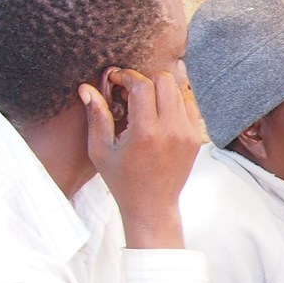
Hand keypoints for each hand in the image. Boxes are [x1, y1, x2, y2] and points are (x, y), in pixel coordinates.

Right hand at [80, 62, 202, 249]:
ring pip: (179, 91)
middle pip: (165, 80)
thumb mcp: (101, 150)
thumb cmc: (122, 180)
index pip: (142, 85)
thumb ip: (97, 116)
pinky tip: (159, 114)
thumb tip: (87, 88)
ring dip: (160, 90)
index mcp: (145, 132)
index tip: (116, 80)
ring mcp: (188, 134)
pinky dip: (174, 103)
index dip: (127, 76)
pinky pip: (189, 106)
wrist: (152, 206)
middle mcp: (171, 130)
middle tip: (130, 91)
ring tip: (144, 104)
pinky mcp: (196, 138)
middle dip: (145, 79)